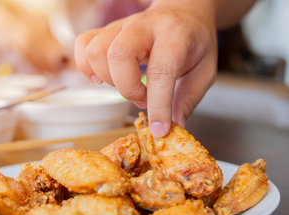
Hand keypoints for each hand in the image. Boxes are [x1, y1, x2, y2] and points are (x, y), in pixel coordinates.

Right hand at [74, 2, 217, 137]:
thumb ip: (188, 100)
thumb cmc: (196, 43)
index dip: (158, 105)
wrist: (186, 11)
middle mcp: (145, 26)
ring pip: (95, 51)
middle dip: (128, 89)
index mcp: (176, 35)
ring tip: (131, 87)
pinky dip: (87, 67)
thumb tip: (174, 126)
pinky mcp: (107, 30)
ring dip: (109, 80)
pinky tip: (105, 78)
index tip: (159, 129)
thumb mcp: (205, 72)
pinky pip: (83, 45)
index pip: (161, 71)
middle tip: (144, 98)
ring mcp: (122, 26)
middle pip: (118, 55)